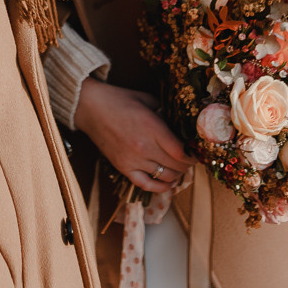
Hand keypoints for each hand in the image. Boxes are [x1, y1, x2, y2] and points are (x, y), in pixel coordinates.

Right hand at [74, 78, 192, 193]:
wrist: (90, 106)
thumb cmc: (119, 99)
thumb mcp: (148, 100)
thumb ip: (166, 112)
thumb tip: (182, 124)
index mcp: (152, 128)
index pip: (181, 152)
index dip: (193, 156)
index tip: (196, 152)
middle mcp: (144, 147)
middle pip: (176, 166)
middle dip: (187, 165)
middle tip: (190, 159)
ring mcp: (133, 160)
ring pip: (165, 177)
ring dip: (176, 175)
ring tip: (179, 168)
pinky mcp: (123, 167)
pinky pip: (146, 184)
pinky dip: (160, 187)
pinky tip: (167, 183)